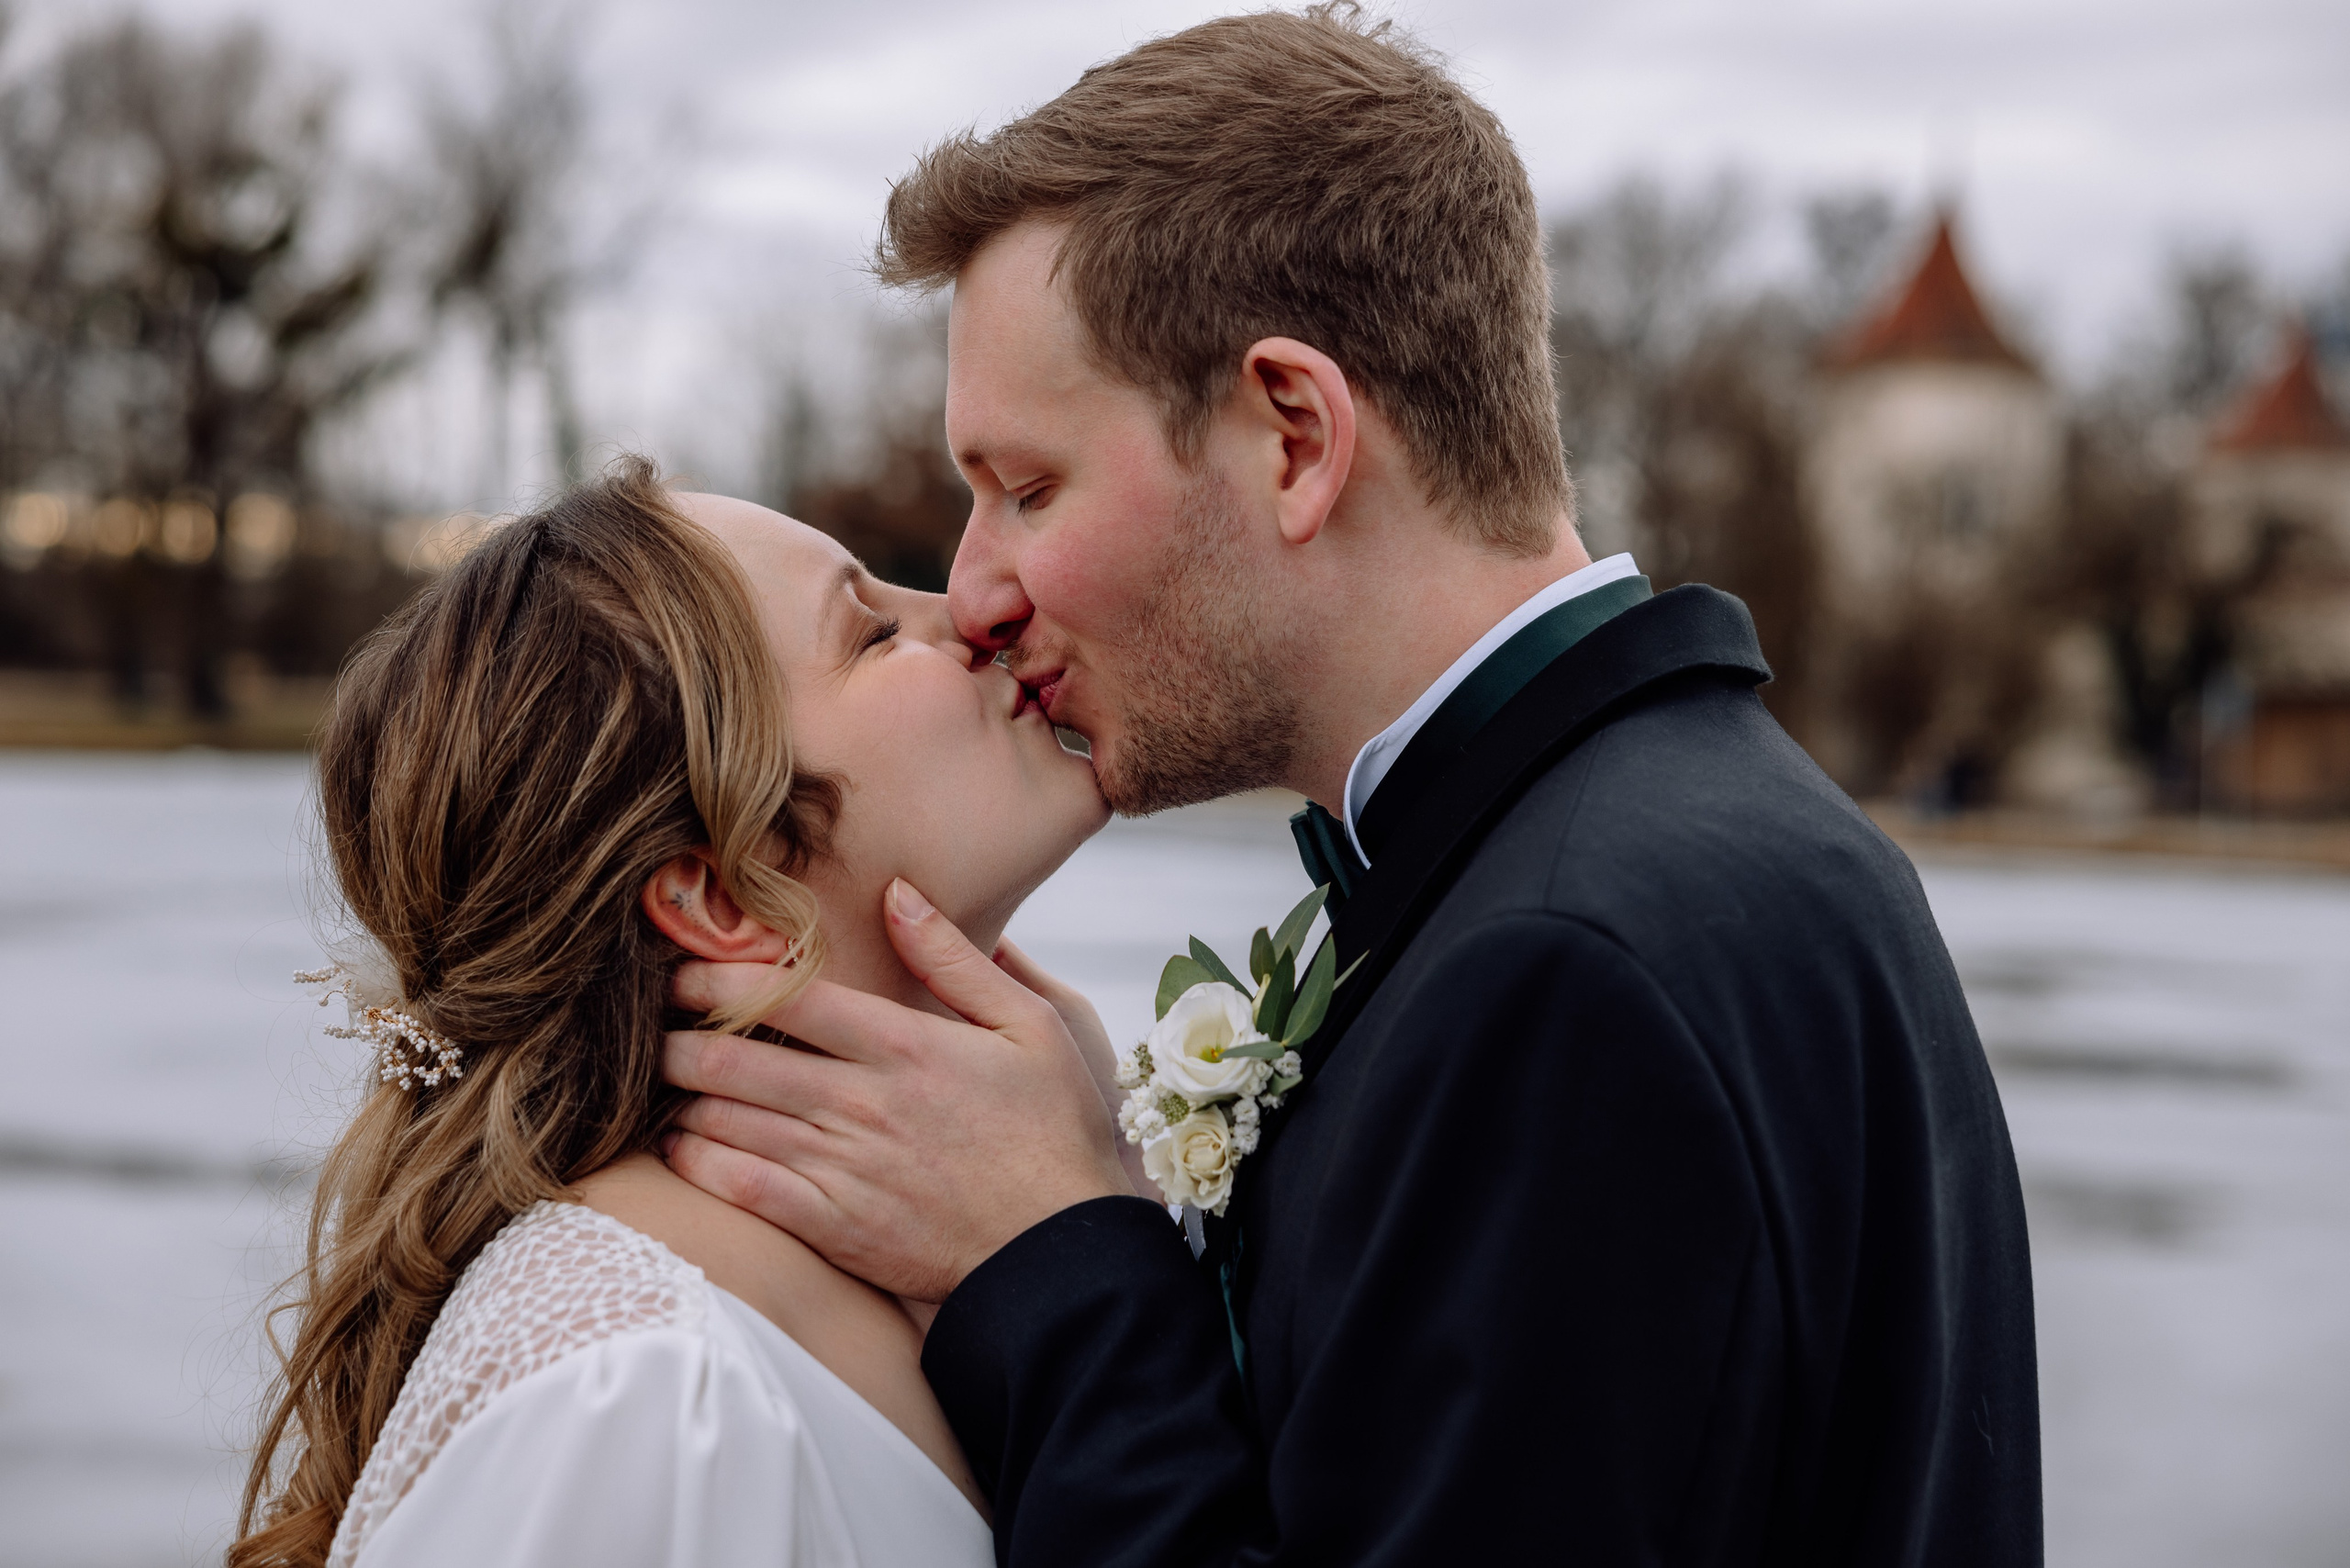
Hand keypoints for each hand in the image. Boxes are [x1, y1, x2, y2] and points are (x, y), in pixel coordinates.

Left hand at [662, 880, 1132, 1300]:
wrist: (1060, 1251)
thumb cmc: (1053, 1131)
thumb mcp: (1032, 1025)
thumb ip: (955, 959)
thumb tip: (897, 893)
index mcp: (906, 1045)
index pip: (788, 999)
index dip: (719, 980)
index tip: (680, 971)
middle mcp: (863, 1103)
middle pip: (738, 1060)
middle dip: (676, 1040)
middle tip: (648, 1026)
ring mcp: (843, 1169)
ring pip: (728, 1122)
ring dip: (679, 1098)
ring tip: (656, 1081)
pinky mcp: (835, 1227)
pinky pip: (742, 1189)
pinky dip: (697, 1163)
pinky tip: (679, 1146)